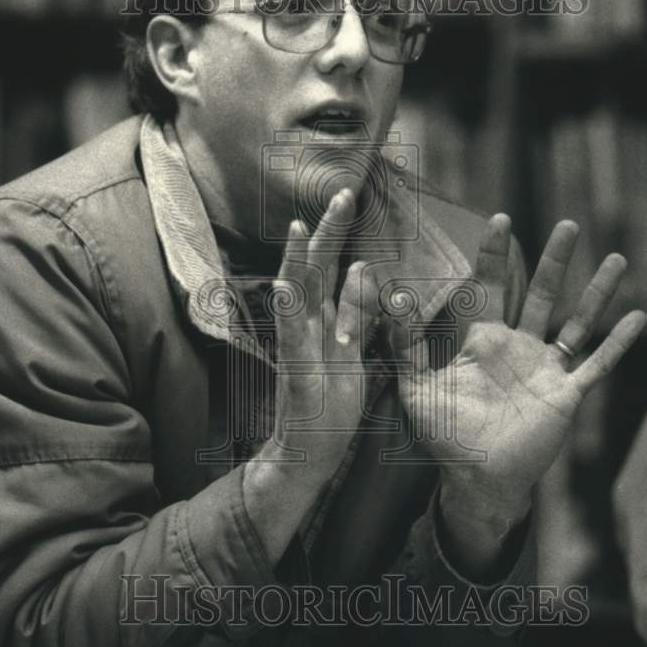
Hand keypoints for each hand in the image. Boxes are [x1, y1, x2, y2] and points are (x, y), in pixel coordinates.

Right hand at [270, 188, 378, 476]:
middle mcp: (308, 326)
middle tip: (340, 193)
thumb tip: (363, 267)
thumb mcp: (354, 352)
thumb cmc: (329, 405)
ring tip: (296, 227)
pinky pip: (290, 339)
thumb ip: (358, 313)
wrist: (308, 453)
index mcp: (325, 320)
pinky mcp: (296, 372)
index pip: (331, 266)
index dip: (337, 231)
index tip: (348, 194)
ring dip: (295, 262)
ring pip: (296, 297)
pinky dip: (285, 313)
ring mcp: (298, 347)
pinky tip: (283, 288)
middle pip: (315, 269)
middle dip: (326, 232)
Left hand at [390, 214, 646, 525]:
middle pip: (541, 293)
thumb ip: (404, 344)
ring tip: (617, 259)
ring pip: (576, 321)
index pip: (491, 287)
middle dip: (555, 260)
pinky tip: (639, 317)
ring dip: (596, 293)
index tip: (500, 219)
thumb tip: (390, 301)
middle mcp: (518, 347)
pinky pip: (595, 364)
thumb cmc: (443, 433)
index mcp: (482, 340)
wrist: (474, 478)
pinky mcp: (565, 393)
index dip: (495, 255)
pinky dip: (616, 343)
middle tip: (569, 225)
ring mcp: (545, 368)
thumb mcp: (416, 385)